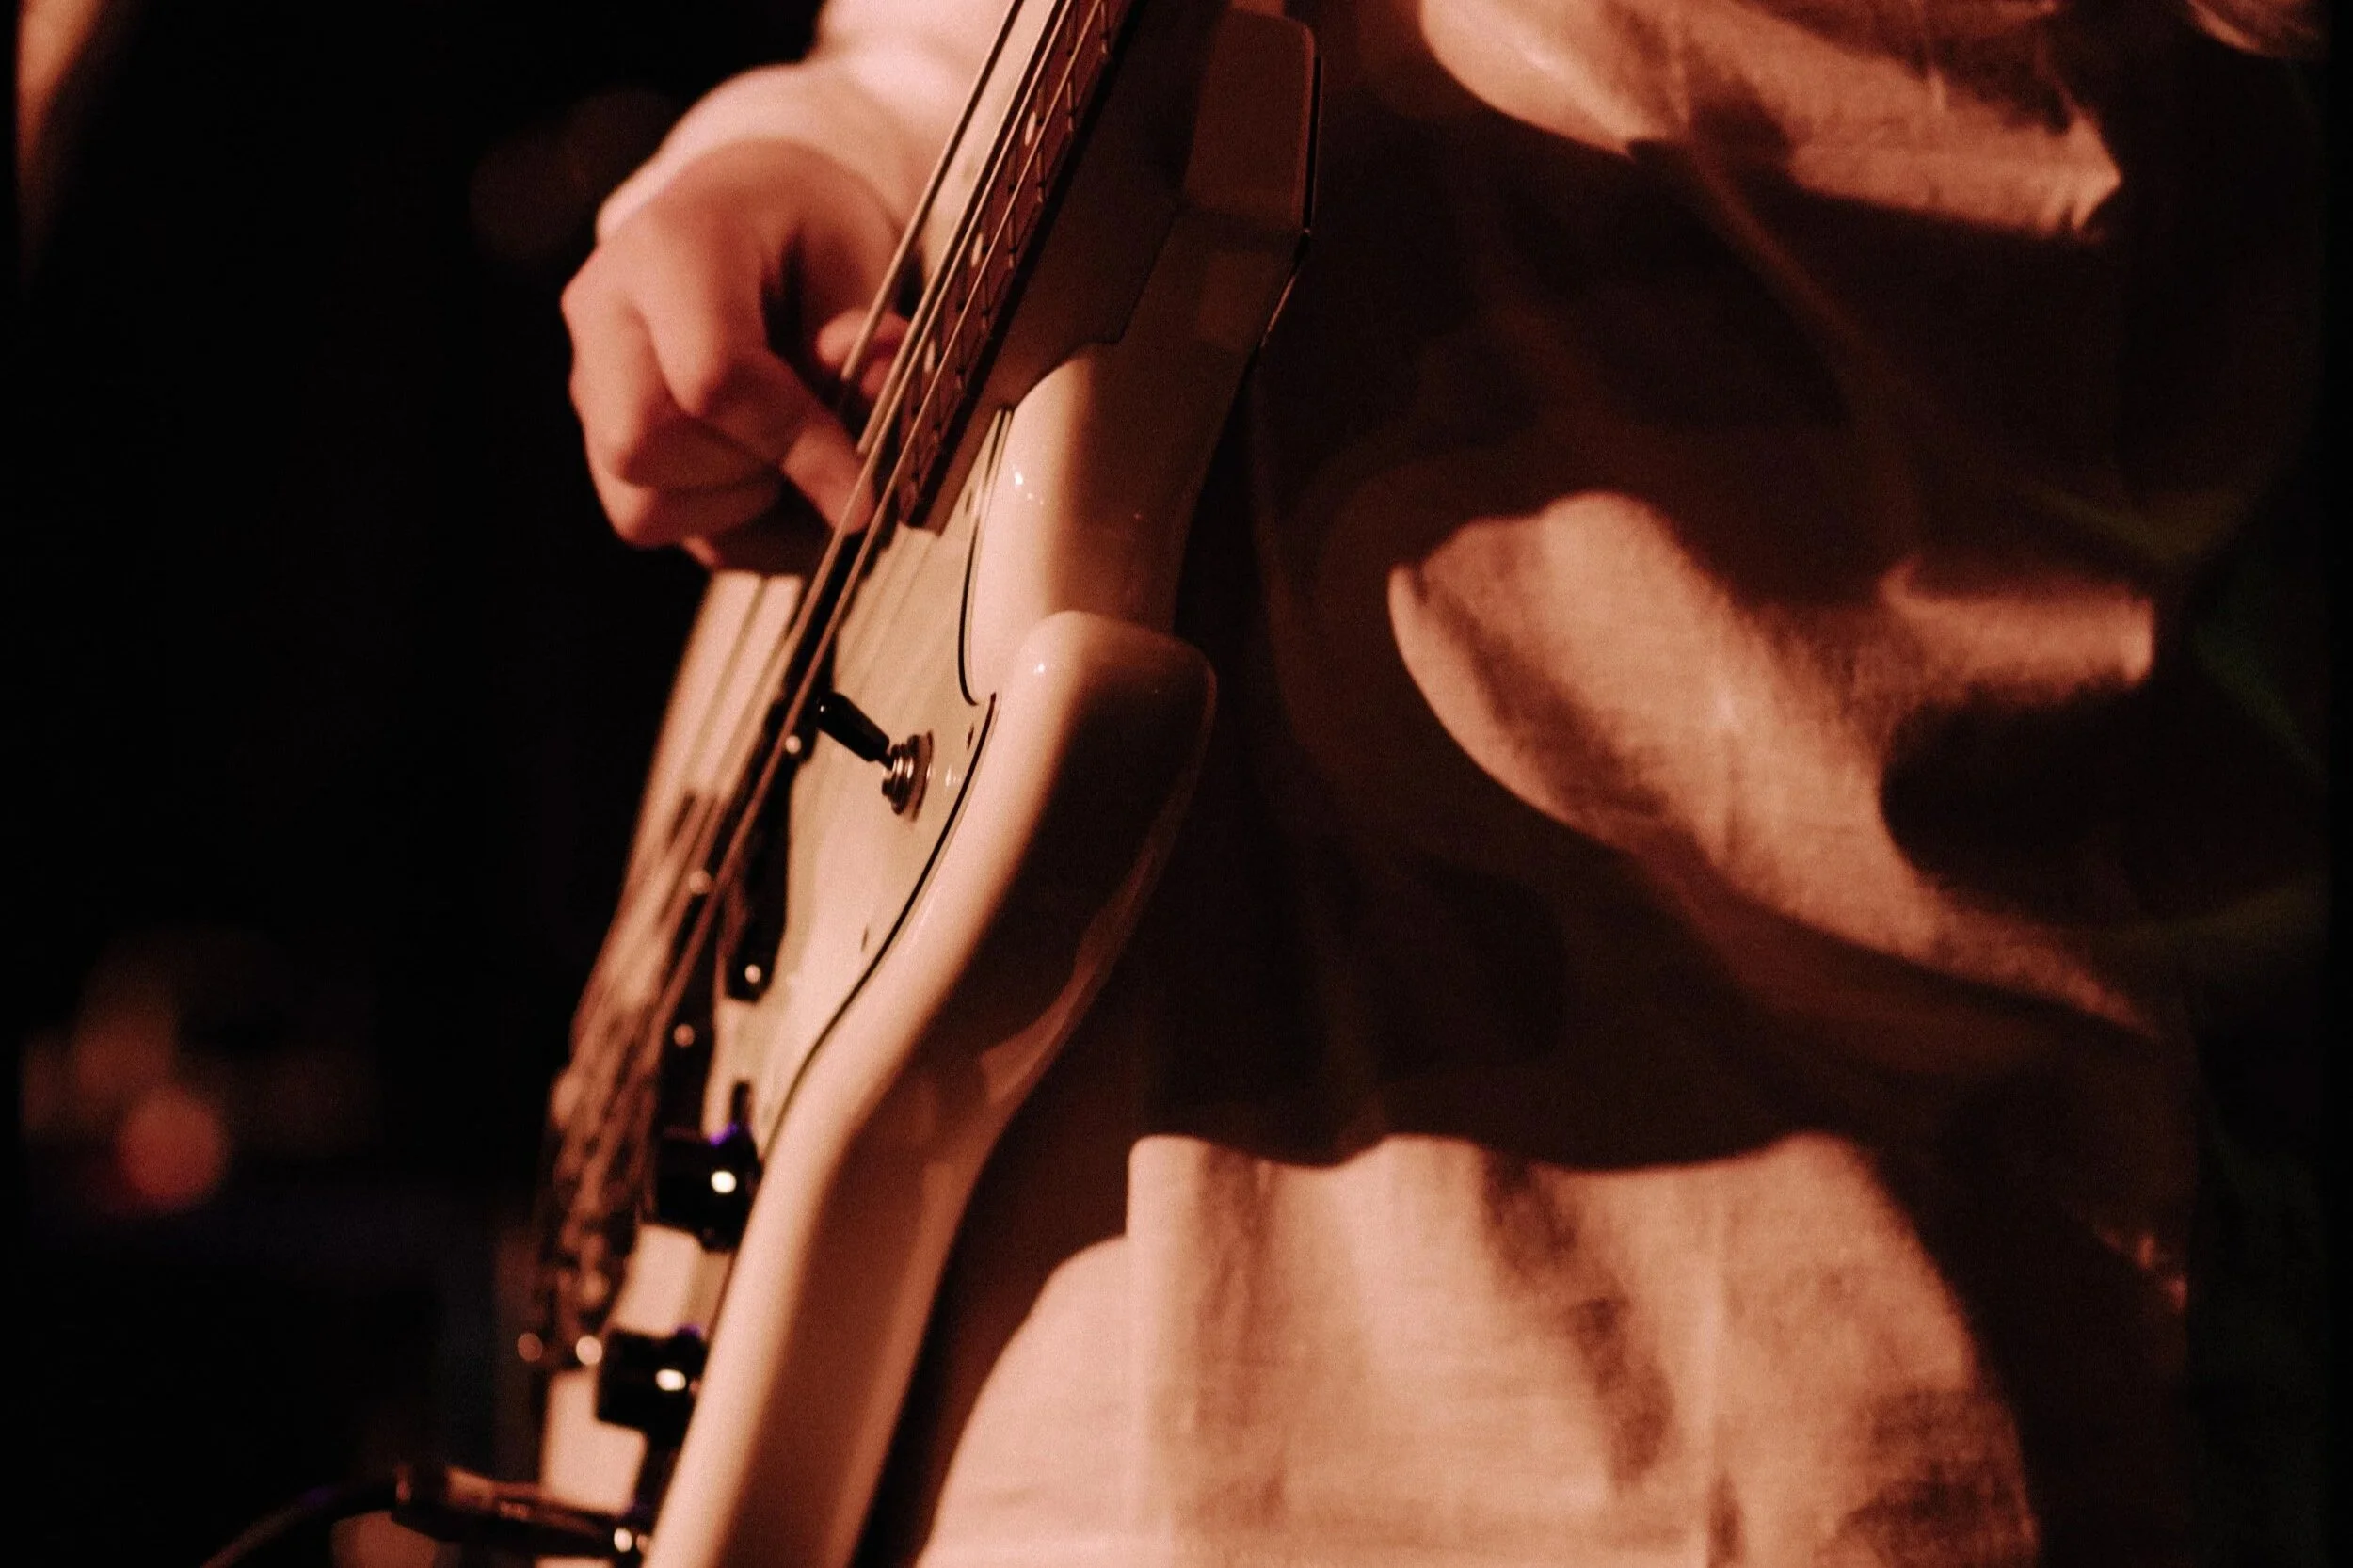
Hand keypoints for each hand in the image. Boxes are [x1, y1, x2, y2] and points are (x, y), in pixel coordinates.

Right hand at [561, 139, 902, 570]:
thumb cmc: (804, 236)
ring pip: (639, 504)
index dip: (796, 445)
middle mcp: (605, 314)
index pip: (711, 378)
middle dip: (752, 470)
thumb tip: (875, 385)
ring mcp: (590, 382)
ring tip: (788, 451)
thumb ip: (868, 330)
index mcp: (671, 248)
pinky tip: (762, 475)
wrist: (751, 216)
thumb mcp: (857, 257)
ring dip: (737, 503)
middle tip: (815, 443)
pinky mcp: (599, 436)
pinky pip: (648, 520)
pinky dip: (721, 522)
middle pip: (645, 446)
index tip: (863, 486)